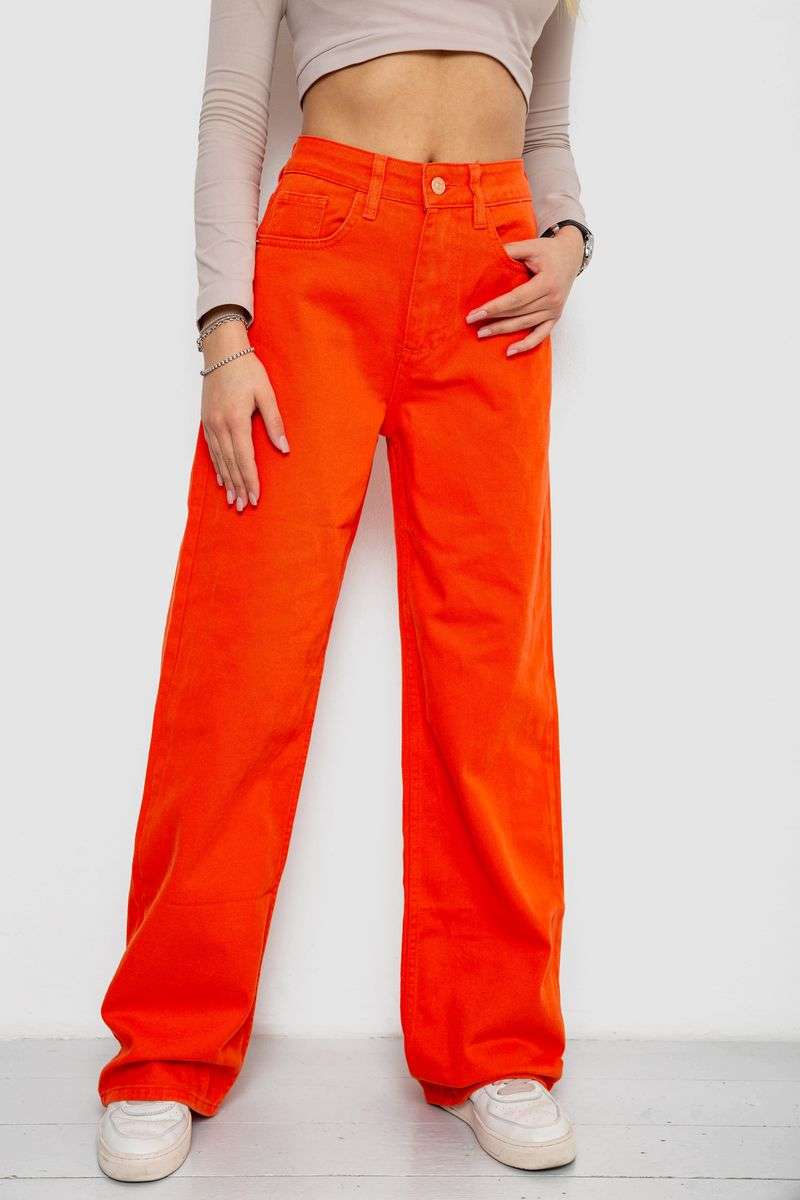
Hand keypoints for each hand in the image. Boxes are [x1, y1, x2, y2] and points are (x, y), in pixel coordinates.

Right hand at [200, 318, 287, 511]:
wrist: (222, 351)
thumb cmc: (247, 369)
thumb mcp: (266, 393)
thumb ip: (274, 422)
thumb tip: (283, 448)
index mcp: (236, 420)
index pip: (245, 458)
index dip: (251, 480)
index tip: (255, 497)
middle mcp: (220, 426)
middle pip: (231, 464)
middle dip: (239, 487)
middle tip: (243, 507)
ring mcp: (210, 424)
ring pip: (219, 460)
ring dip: (227, 481)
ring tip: (232, 500)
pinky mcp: (206, 421)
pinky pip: (211, 450)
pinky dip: (217, 467)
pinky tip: (222, 479)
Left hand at [466, 224, 584, 355]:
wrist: (571, 256)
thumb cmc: (548, 251)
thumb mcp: (530, 245)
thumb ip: (510, 250)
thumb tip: (485, 255)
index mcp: (547, 282)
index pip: (516, 299)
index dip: (495, 307)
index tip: (475, 313)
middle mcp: (552, 300)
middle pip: (518, 313)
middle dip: (494, 319)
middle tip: (472, 322)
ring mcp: (555, 311)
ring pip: (525, 325)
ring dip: (503, 331)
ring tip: (482, 333)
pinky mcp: (555, 317)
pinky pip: (540, 335)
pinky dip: (526, 345)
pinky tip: (510, 351)